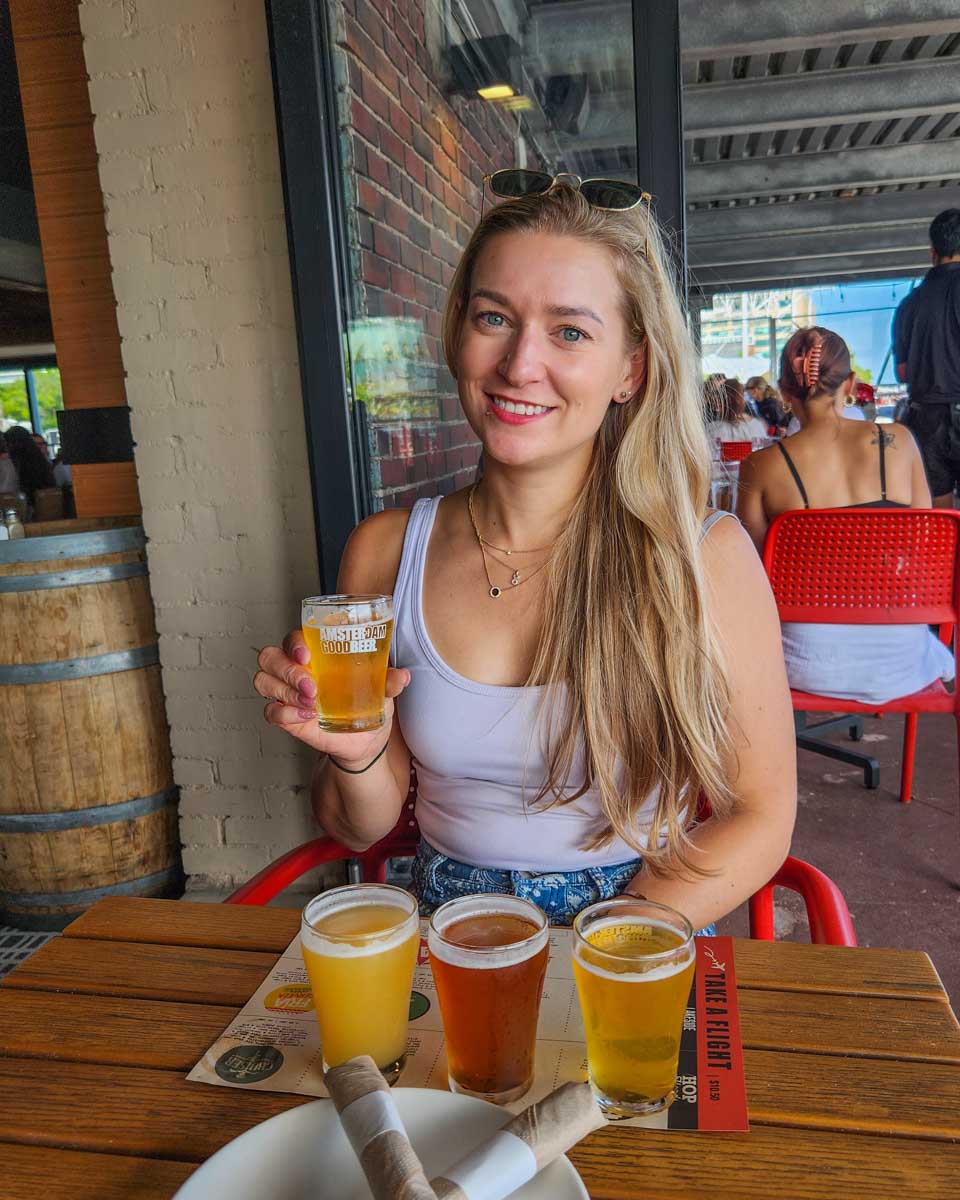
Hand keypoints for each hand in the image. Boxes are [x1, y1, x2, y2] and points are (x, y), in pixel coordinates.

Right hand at [254, 630, 409, 764]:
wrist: (367, 739)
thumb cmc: (369, 703)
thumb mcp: (383, 691)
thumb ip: (389, 681)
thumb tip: (402, 676)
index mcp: (317, 654)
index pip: (293, 639)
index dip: (293, 643)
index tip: (306, 654)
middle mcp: (296, 669)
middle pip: (270, 657)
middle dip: (287, 670)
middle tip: (311, 686)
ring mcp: (288, 693)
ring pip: (264, 681)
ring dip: (284, 691)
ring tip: (311, 704)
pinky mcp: (287, 717)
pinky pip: (271, 711)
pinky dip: (284, 713)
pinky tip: (305, 717)